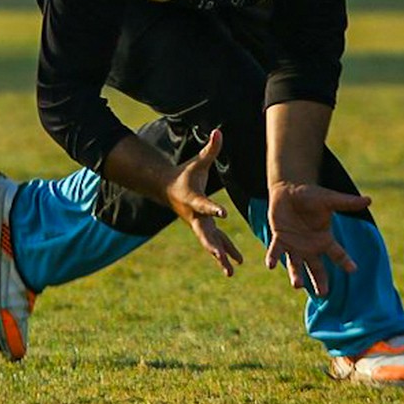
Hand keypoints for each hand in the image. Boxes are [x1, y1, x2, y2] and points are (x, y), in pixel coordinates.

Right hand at [163, 129, 243, 277]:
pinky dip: (225, 253)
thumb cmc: (185, 173)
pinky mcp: (204, 228)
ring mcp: (199, 225)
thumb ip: (210, 149)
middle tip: (221, 258)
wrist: (168, 189)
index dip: (214, 208)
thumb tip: (218, 131)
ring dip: (221, 256)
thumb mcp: (197, 161)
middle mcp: (196, 216)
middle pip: (205, 234)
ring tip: (231, 272)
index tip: (225, 214)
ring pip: (210, 243)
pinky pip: (215, 243)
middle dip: (214, 246)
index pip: (205, 205)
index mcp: (194, 200)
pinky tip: (236, 264)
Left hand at [264, 180, 370, 296]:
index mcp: (324, 239)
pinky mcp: (280, 239)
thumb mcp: (329, 200)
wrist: (289, 190)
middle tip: (323, 294)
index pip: (337, 254)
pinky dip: (273, 258)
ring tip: (297, 285)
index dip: (345, 262)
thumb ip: (347, 203)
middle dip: (319, 281)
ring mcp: (294, 245)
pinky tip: (270, 265)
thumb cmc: (311, 195)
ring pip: (296, 265)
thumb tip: (369, 199)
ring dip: (296, 275)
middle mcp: (310, 247)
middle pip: (317, 268)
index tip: (353, 270)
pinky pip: (276, 251)